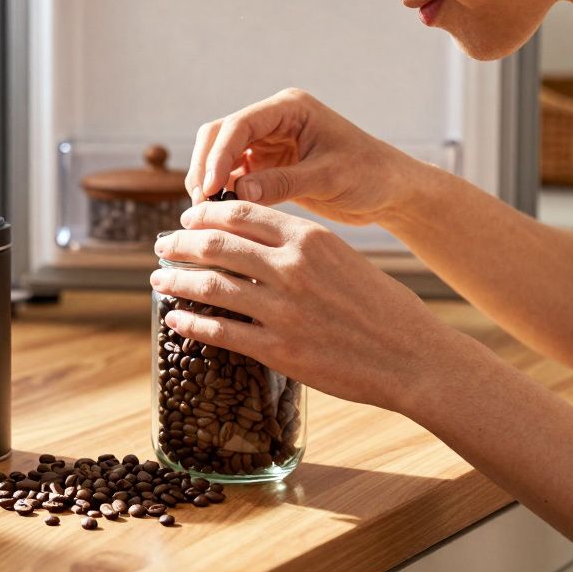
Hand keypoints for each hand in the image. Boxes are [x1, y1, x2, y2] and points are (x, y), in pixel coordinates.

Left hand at [151, 200, 463, 410]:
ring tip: (159, 278)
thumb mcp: (345, 261)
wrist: (413, 358)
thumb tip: (262, 247)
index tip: (189, 217)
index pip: (242, 213)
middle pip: (218, 245)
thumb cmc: (385, 310)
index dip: (207, 213)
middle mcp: (292, 268)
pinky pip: (220, 331)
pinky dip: (192, 322)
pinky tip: (177, 318)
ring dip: (176, 280)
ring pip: (211, 286)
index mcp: (310, 239)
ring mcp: (283, 310)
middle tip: (163, 244)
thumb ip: (303, 250)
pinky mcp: (279, 349)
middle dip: (181, 242)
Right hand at [186, 88, 421, 225]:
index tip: (209, 188)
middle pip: (221, 135)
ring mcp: (269, 143)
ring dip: (211, 181)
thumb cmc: (370, 175)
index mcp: (290, 109)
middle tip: (200, 204)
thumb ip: (283, 183)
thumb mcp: (329, 177)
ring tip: (205, 214)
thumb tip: (237, 193)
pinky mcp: (268, 166)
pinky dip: (225, 193)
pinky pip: (234, 176)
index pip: (240, 124)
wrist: (392, 191)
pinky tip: (221, 216)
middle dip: (206, 166)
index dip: (218, 155)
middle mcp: (274, 121)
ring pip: (222, 156)